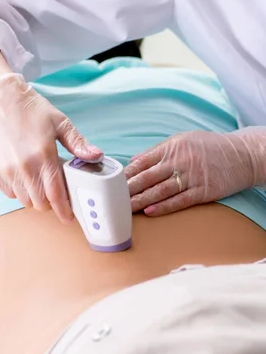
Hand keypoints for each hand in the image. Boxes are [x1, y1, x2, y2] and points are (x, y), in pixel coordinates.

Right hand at [0, 73, 102, 222]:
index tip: (69, 217)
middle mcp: (22, 166)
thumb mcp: (60, 122)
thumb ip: (78, 143)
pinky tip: (23, 175)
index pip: (55, 194)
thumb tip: (96, 157)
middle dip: (50, 203)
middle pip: (40, 203)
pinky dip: (18, 190)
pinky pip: (9, 193)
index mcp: (43, 154)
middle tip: (55, 192)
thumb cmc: (31, 110)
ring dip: (34, 196)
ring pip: (24, 200)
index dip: (63, 210)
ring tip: (38, 180)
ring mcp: (5, 170)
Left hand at [125, 128, 265, 216]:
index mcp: (172, 147)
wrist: (242, 154)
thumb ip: (157, 151)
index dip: (126, 175)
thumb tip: (133, 162)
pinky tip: (150, 212)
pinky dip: (164, 207)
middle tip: (111, 200)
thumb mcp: (183, 140)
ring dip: (141, 201)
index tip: (111, 184)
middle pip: (148, 177)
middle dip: (128, 190)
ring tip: (125, 209)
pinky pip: (180, 200)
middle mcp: (180, 160)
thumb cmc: (209, 147)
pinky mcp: (204, 191)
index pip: (143, 162)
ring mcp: (192, 176)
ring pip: (161, 191)